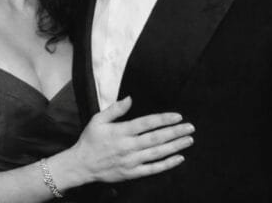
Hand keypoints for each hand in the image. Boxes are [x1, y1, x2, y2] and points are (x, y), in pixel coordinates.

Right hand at [65, 96, 193, 183]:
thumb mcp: (98, 119)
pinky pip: (153, 169)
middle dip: (175, 132)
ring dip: (175, 146)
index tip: (178, 116)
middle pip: (156, 138)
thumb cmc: (90, 140)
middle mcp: (128, 146)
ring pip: (157, 153)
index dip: (163, 119)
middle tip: (190, 127)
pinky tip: (179, 158)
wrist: (81, 164)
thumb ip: (115, 109)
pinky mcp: (132, 173)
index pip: (147, 123)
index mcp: (121, 131)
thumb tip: (130, 98)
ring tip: (188, 140)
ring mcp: (131, 161)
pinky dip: (167, 164)